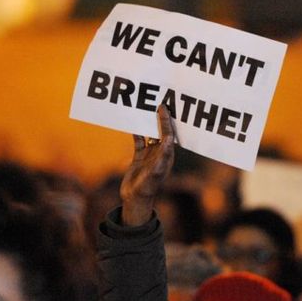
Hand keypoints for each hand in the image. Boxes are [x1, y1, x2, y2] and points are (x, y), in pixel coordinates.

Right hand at [120, 105, 174, 225]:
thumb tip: (169, 140)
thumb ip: (162, 157)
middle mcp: (160, 153)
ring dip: (148, 123)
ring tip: (144, 109)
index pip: (168, 133)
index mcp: (167, 155)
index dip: (166, 120)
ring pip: (150, 134)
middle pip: (161, 131)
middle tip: (157, 101)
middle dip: (160, 118)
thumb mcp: (155, 173)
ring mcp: (150, 155)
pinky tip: (132, 122)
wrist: (135, 199)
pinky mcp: (139, 157)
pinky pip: (139, 141)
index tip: (163, 107)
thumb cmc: (148, 188)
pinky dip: (136, 132)